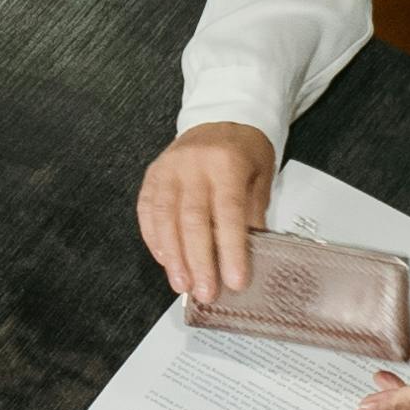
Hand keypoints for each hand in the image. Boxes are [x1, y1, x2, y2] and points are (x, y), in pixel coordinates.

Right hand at [138, 123, 279, 307]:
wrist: (221, 117)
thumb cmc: (244, 150)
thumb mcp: (261, 176)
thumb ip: (253, 214)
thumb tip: (249, 257)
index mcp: (226, 163)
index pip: (228, 212)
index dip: (231, 249)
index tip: (235, 281)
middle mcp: (193, 165)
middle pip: (193, 219)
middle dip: (199, 261)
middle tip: (206, 292)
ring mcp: (168, 169)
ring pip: (165, 218)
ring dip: (173, 256)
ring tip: (182, 285)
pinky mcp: (152, 175)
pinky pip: (147, 211)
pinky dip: (154, 239)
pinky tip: (164, 260)